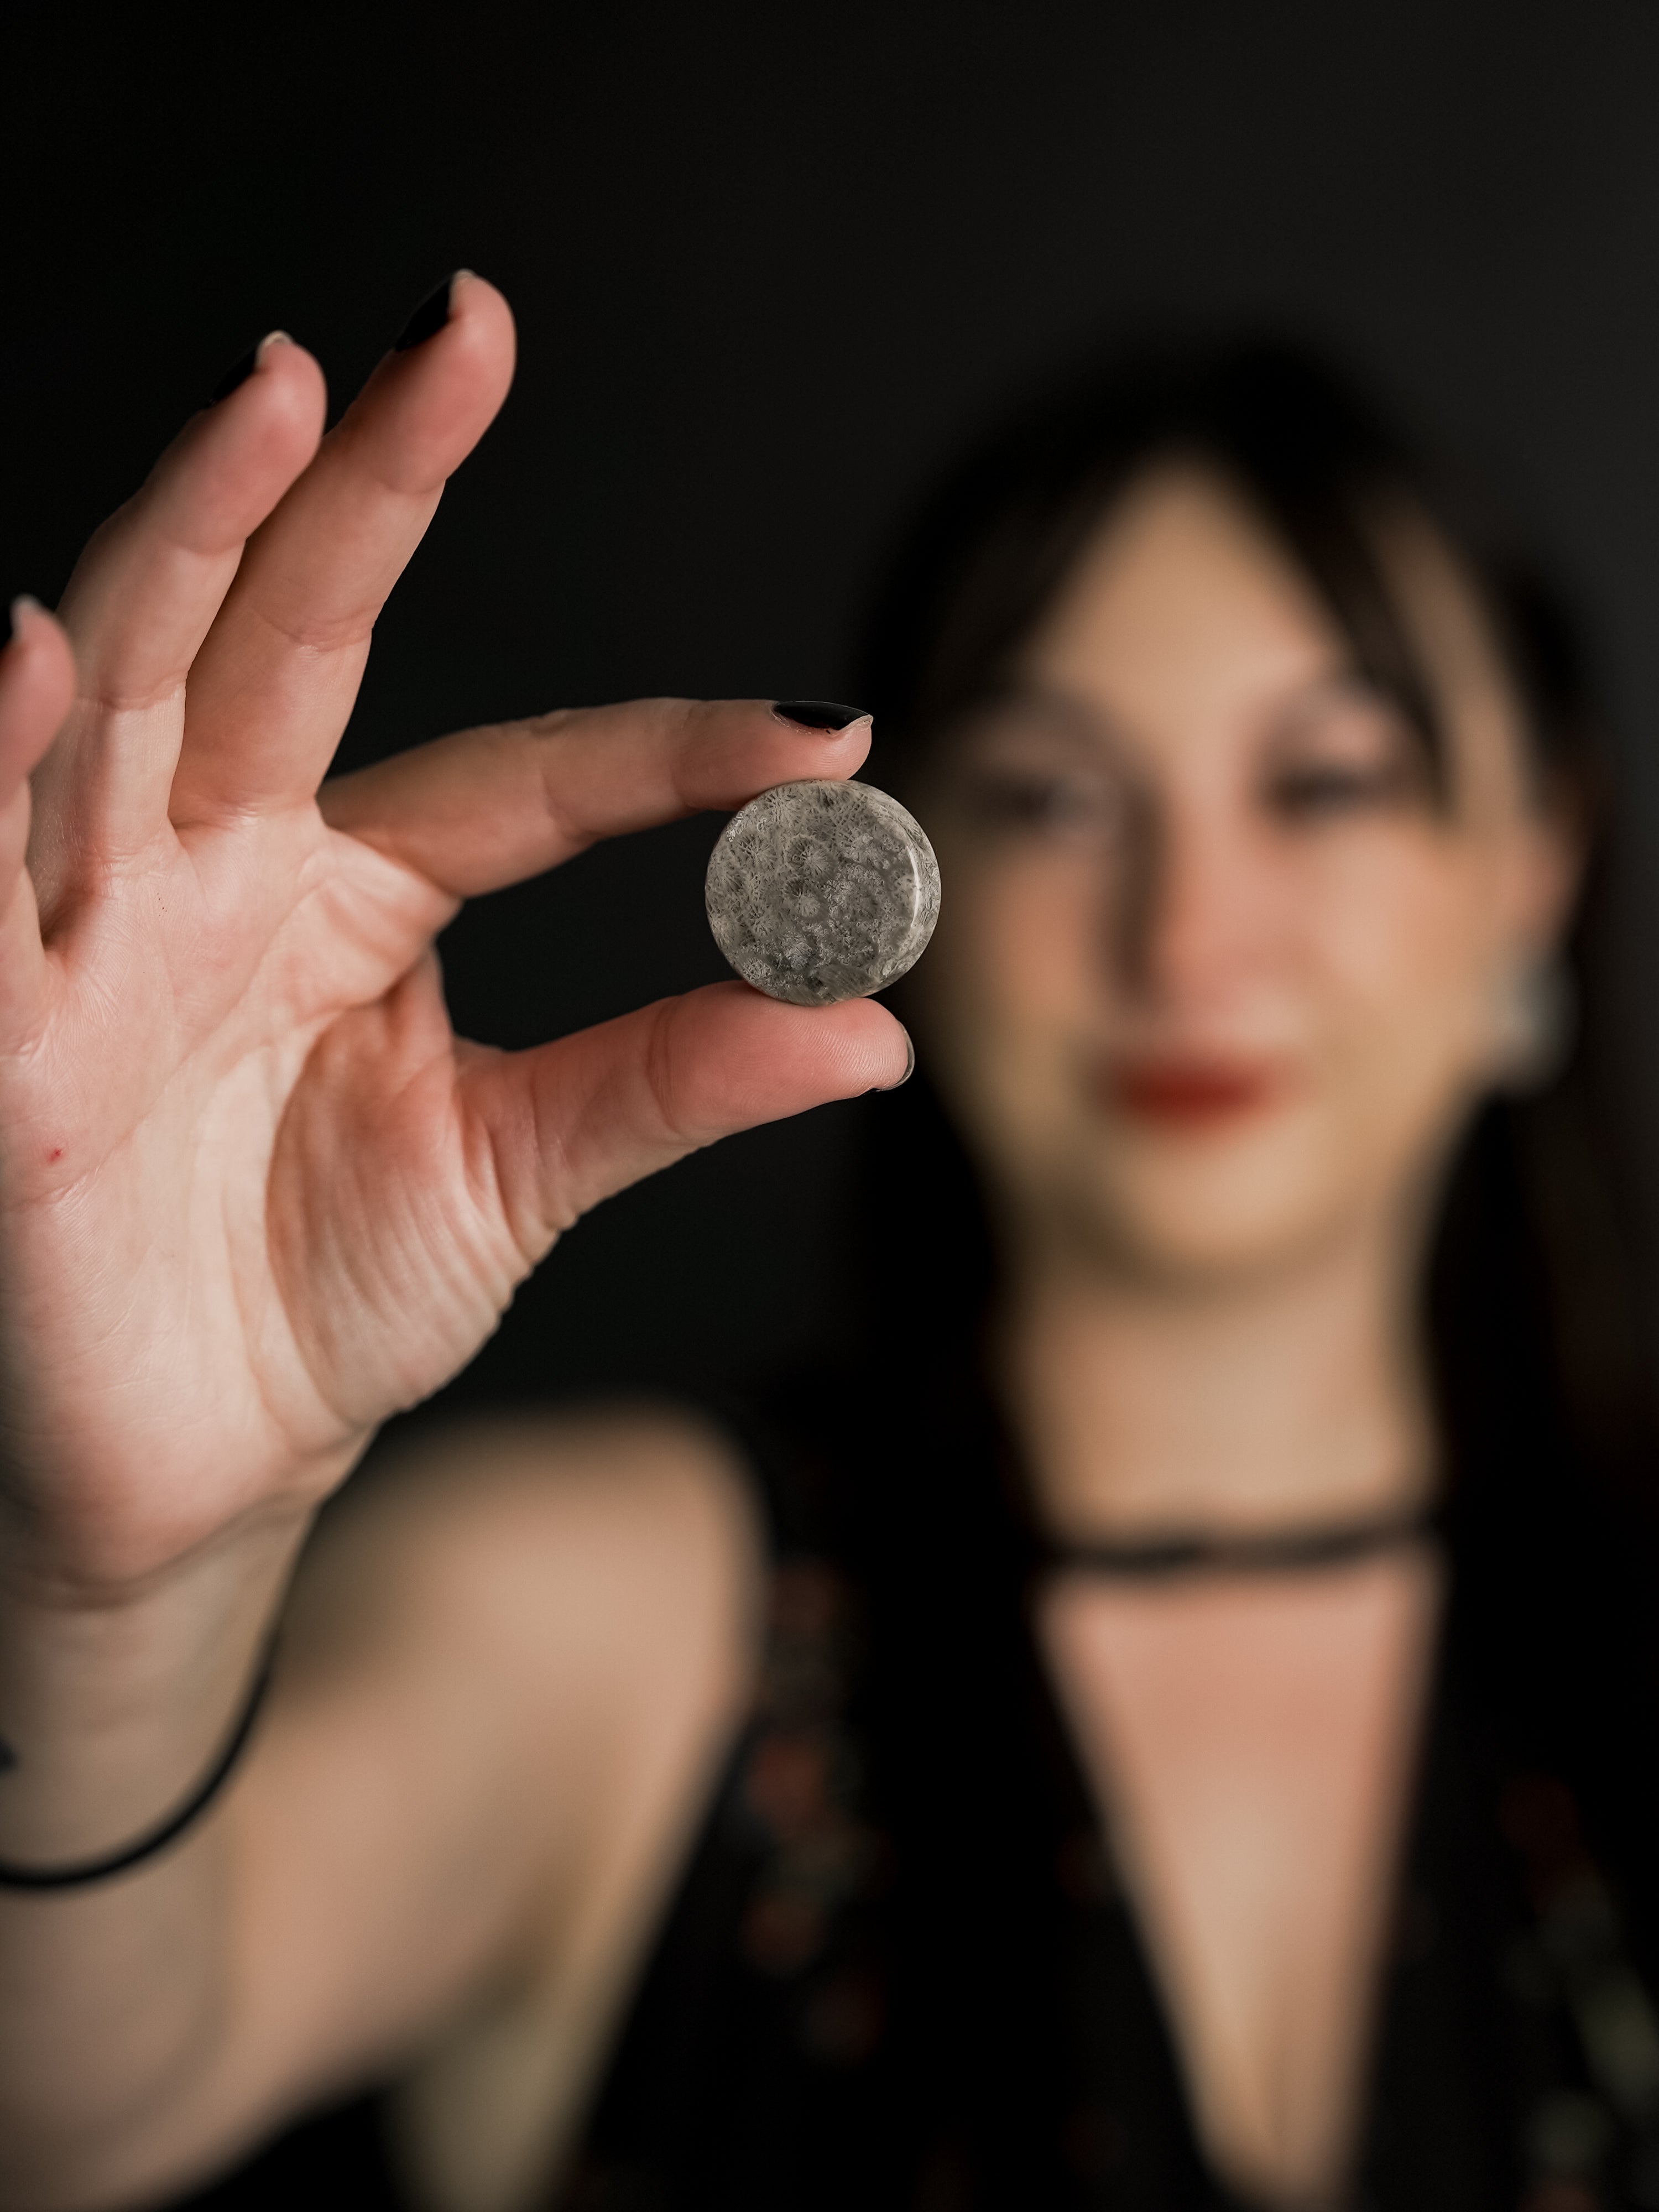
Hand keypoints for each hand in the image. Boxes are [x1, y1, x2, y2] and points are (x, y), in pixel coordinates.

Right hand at [0, 276, 903, 1591]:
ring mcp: (100, 933)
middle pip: (284, 637)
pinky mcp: (3, 1030)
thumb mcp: (524, 1172)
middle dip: (358, 487)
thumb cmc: (334, 1295)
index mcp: (360, 893)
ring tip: (269, 402)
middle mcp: (222, 872)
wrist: (209, 1460)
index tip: (824, 738)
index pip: (528, 776)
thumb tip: (871, 1030)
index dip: (669, 752)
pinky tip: (30, 651)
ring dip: (185, 544)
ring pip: (132, 695)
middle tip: (454, 341)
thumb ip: (672, 1084)